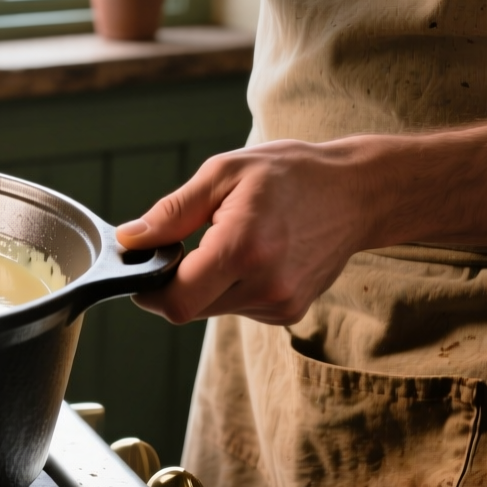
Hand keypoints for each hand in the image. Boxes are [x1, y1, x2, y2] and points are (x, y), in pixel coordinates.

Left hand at [115, 140, 390, 325]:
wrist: (356, 193)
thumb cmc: (289, 175)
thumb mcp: (223, 174)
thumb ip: (172, 212)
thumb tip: (130, 240)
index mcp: (243, 247)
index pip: (176, 300)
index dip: (148, 290)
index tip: (144, 267)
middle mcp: (265, 285)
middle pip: (190, 308)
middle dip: (176, 282)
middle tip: (189, 242)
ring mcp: (280, 304)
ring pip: (213, 309)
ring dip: (206, 283)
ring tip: (234, 240)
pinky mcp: (289, 312)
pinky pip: (238, 308)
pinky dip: (232, 286)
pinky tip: (255, 254)